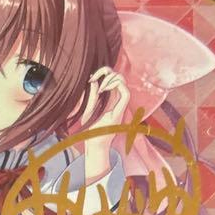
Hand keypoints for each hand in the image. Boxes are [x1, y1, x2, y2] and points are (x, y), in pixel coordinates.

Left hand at [79, 67, 129, 181]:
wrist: (94, 143)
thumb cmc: (90, 128)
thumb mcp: (88, 108)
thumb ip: (92, 95)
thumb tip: (93, 80)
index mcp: (109, 97)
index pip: (112, 77)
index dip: (104, 72)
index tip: (91, 78)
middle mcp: (116, 99)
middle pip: (118, 76)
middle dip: (107, 71)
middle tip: (93, 79)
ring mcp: (119, 104)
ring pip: (123, 81)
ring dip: (111, 78)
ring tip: (100, 86)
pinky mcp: (121, 110)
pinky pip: (126, 93)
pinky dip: (116, 86)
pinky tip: (104, 89)